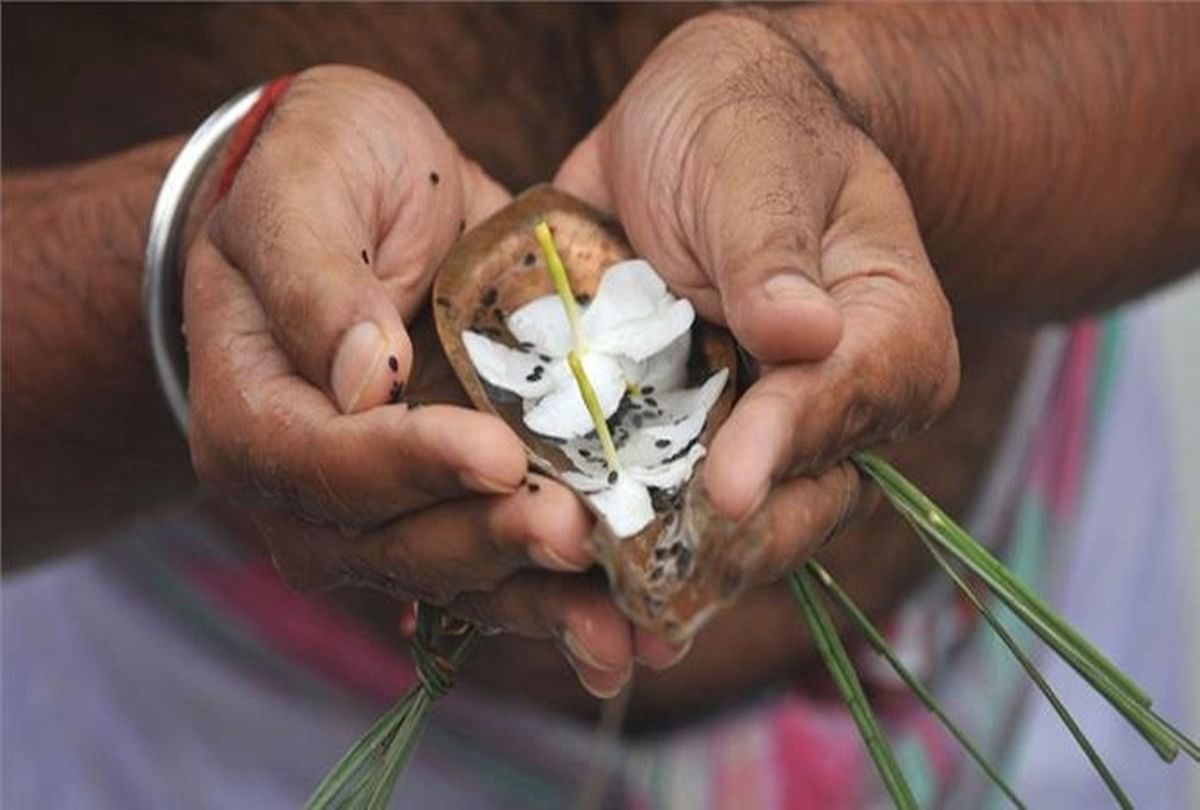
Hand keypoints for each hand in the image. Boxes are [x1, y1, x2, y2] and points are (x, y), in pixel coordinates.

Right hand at [184, 66, 681, 695]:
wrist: (366, 187)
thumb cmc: (319, 170)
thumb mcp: (302, 189)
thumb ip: (315, 278)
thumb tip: (363, 377)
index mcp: (252, 410)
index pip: (319, 463)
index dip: (408, 467)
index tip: (496, 454)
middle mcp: (305, 485)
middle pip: (387, 542)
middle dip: (486, 540)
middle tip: (575, 531)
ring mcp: (378, 506)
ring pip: (448, 573)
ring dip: (533, 596)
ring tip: (614, 614)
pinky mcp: (445, 502)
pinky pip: (492, 565)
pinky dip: (553, 598)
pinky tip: (616, 625)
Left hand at [555, 12, 959, 585]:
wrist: (681, 127)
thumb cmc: (742, 122)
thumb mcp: (756, 161)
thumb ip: (774, 245)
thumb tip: (805, 336)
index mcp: (889, 331)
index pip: (850, 402)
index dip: (785, 448)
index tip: (727, 491)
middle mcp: (833, 403)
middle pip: (796, 500)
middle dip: (720, 546)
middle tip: (645, 585)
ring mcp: (754, 430)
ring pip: (724, 527)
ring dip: (665, 572)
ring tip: (612, 627)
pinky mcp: (682, 438)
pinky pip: (656, 501)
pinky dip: (617, 541)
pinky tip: (573, 582)